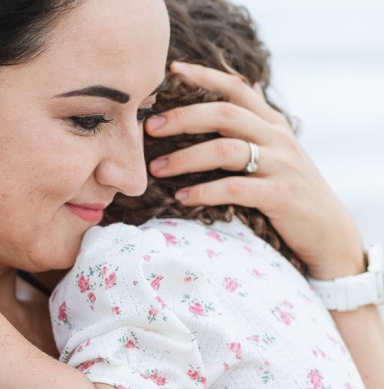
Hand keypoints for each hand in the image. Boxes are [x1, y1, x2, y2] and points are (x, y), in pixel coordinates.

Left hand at [145, 61, 364, 279]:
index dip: (205, 75)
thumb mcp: (278, 150)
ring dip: (185, 159)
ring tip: (157, 169)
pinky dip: (204, 192)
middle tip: (149, 128)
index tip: (172, 70)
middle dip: (183, 118)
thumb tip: (247, 86)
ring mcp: (281, 165)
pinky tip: (182, 197)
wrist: (327, 230)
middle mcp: (277, 138)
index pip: (238, 88)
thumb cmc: (291, 189)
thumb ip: (257, 122)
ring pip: (226, 150)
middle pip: (225, 114)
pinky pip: (234, 188)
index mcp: (272, 123)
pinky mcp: (280, 195)